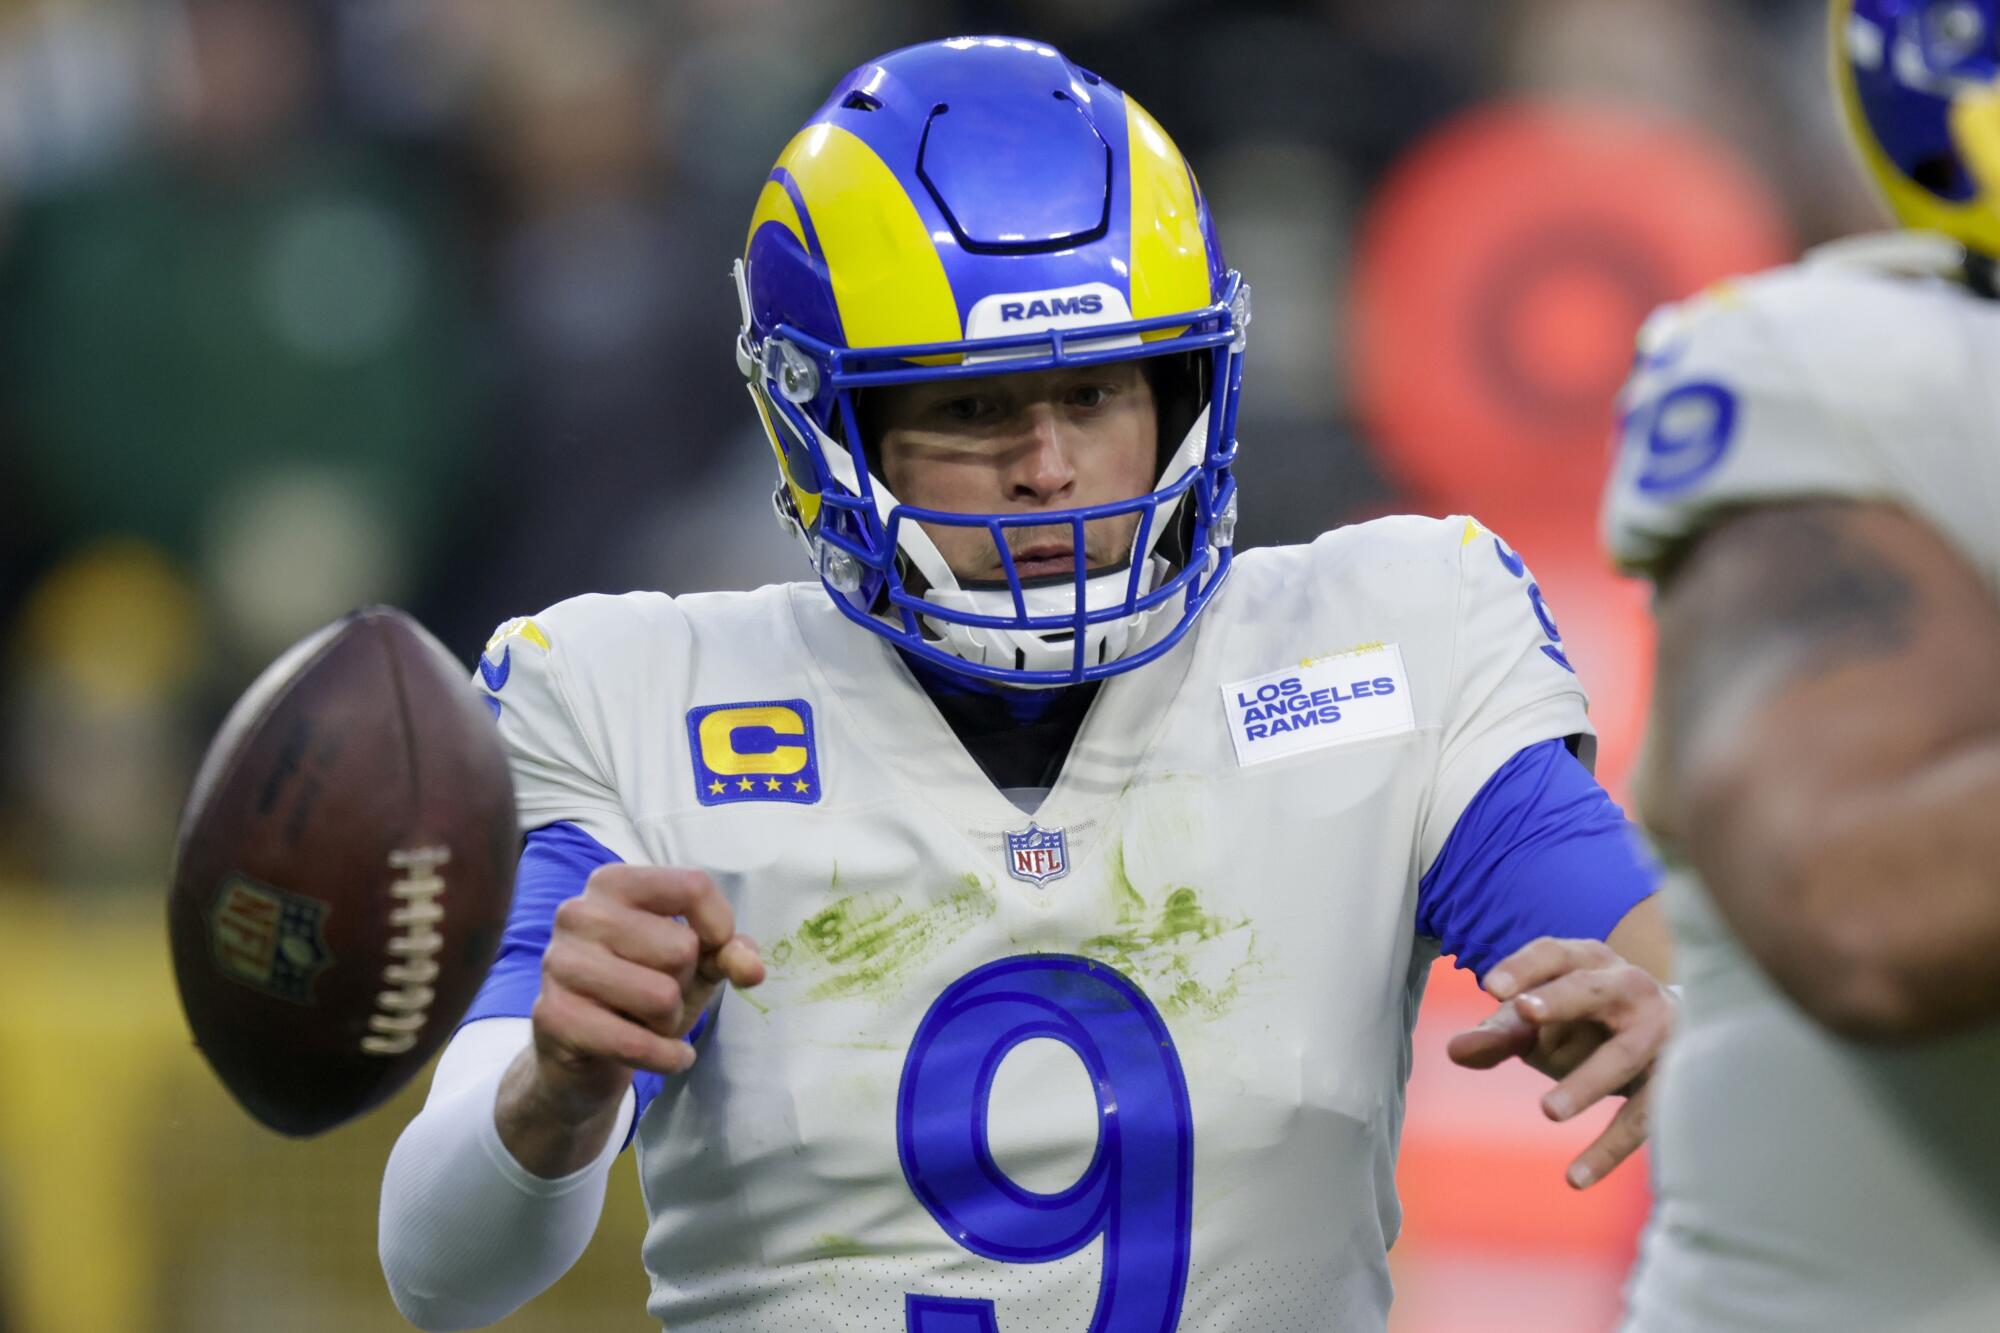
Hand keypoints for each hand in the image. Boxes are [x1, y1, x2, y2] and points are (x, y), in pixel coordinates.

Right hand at [529, 864, 764, 1120]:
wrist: (581, 1053)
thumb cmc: (641, 992)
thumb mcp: (694, 964)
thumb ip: (729, 952)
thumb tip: (752, 968)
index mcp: (613, 883)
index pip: (692, 886)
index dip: (720, 926)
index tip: (713, 950)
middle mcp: (579, 913)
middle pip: (680, 946)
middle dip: (684, 983)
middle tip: (659, 996)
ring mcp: (560, 963)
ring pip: (660, 995)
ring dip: (670, 1021)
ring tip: (649, 1021)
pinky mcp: (553, 1015)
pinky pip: (635, 1042)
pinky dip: (665, 1058)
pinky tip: (666, 1057)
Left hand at [1445, 936, 1673, 1189]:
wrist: (1668, 1037)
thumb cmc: (1584, 1023)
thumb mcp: (1538, 1023)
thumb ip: (1497, 1033)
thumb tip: (1455, 1050)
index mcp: (1587, 961)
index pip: (1552, 954)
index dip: (1523, 967)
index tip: (1491, 989)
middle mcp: (1628, 987)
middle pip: (1593, 989)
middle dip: (1560, 999)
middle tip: (1523, 1013)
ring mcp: (1660, 1031)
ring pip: (1625, 1055)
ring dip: (1588, 1081)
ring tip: (1547, 1111)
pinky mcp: (1676, 1080)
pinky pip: (1644, 1116)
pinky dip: (1611, 1148)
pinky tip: (1575, 1178)